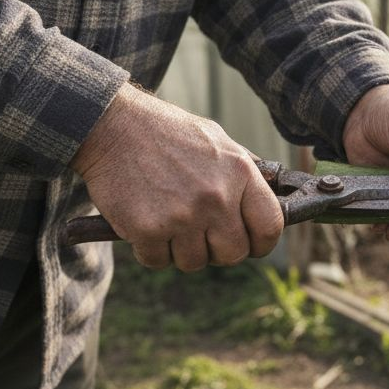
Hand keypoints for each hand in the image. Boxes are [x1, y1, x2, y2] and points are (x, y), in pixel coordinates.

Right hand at [70, 84, 283, 270]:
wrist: (114, 126)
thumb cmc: (168, 132)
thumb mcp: (218, 140)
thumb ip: (245, 173)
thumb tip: (273, 199)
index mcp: (240, 172)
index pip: (270, 227)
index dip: (261, 243)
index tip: (249, 245)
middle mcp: (216, 197)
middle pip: (233, 254)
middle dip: (217, 250)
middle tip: (200, 234)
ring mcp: (182, 216)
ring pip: (194, 262)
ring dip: (181, 250)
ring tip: (169, 220)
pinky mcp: (148, 230)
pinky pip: (158, 261)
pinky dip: (151, 250)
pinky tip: (147, 223)